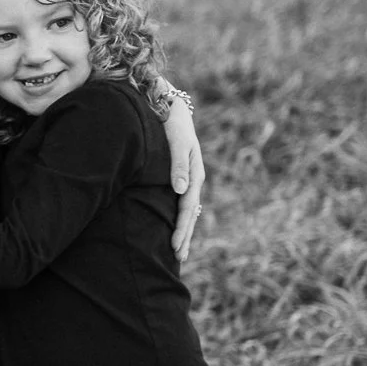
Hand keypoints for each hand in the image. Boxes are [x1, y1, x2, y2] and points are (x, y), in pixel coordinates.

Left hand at [162, 92, 205, 264]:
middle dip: (184, 236)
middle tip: (178, 257)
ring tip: (179, 252)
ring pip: (187, 211)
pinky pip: (181, 203)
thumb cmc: (172, 124)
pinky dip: (179, 219)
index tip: (174, 246)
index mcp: (194, 174)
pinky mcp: (180, 177)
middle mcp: (193, 179)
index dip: (180, 228)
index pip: (187, 207)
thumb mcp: (177, 142)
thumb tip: (180, 190)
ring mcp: (188, 180)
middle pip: (190, 214)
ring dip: (183, 230)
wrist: (171, 108)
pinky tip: (177, 229)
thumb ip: (178, 165)